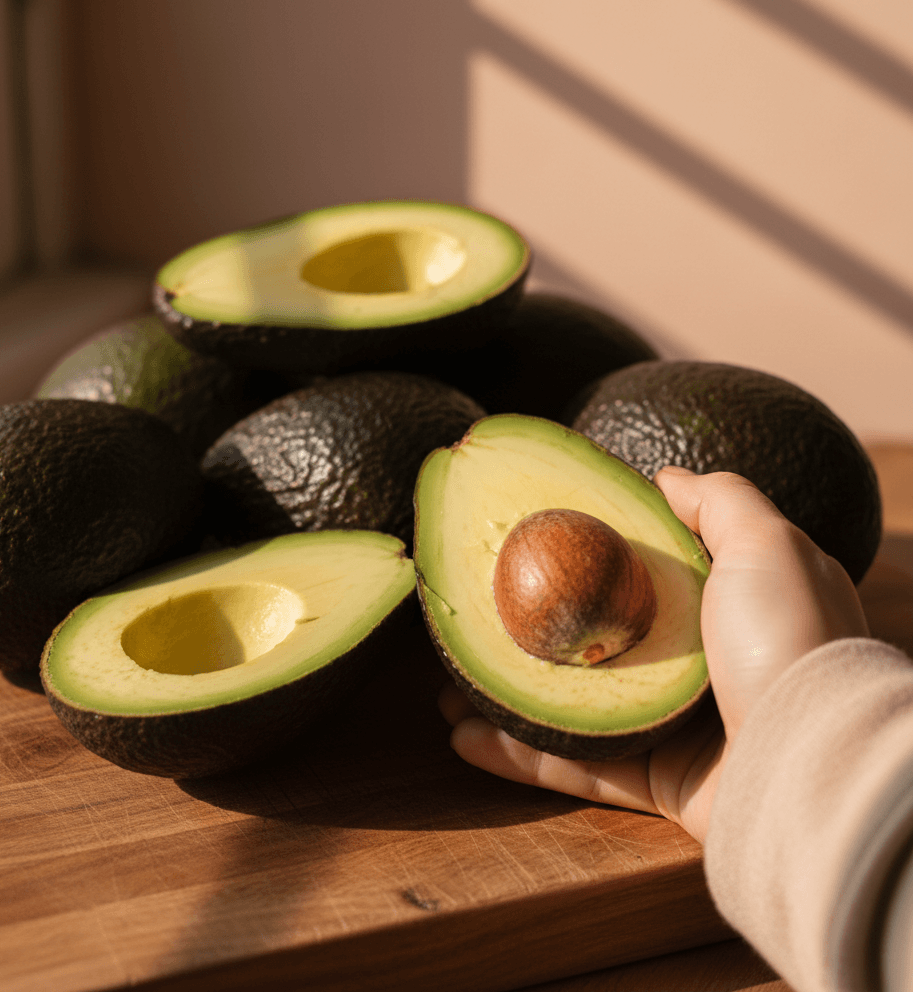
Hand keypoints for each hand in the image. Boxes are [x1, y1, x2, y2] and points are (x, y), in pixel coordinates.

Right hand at [439, 468, 869, 842]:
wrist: (815, 764)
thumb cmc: (788, 642)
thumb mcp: (765, 546)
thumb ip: (718, 502)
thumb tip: (664, 479)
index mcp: (718, 606)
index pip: (635, 574)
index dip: (576, 558)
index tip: (524, 547)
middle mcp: (694, 664)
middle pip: (588, 642)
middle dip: (525, 635)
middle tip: (474, 623)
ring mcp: (673, 726)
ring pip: (570, 707)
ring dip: (507, 698)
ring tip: (447, 689)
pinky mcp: (657, 782)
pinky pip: (574, 765)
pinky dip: (518, 755)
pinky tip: (464, 737)